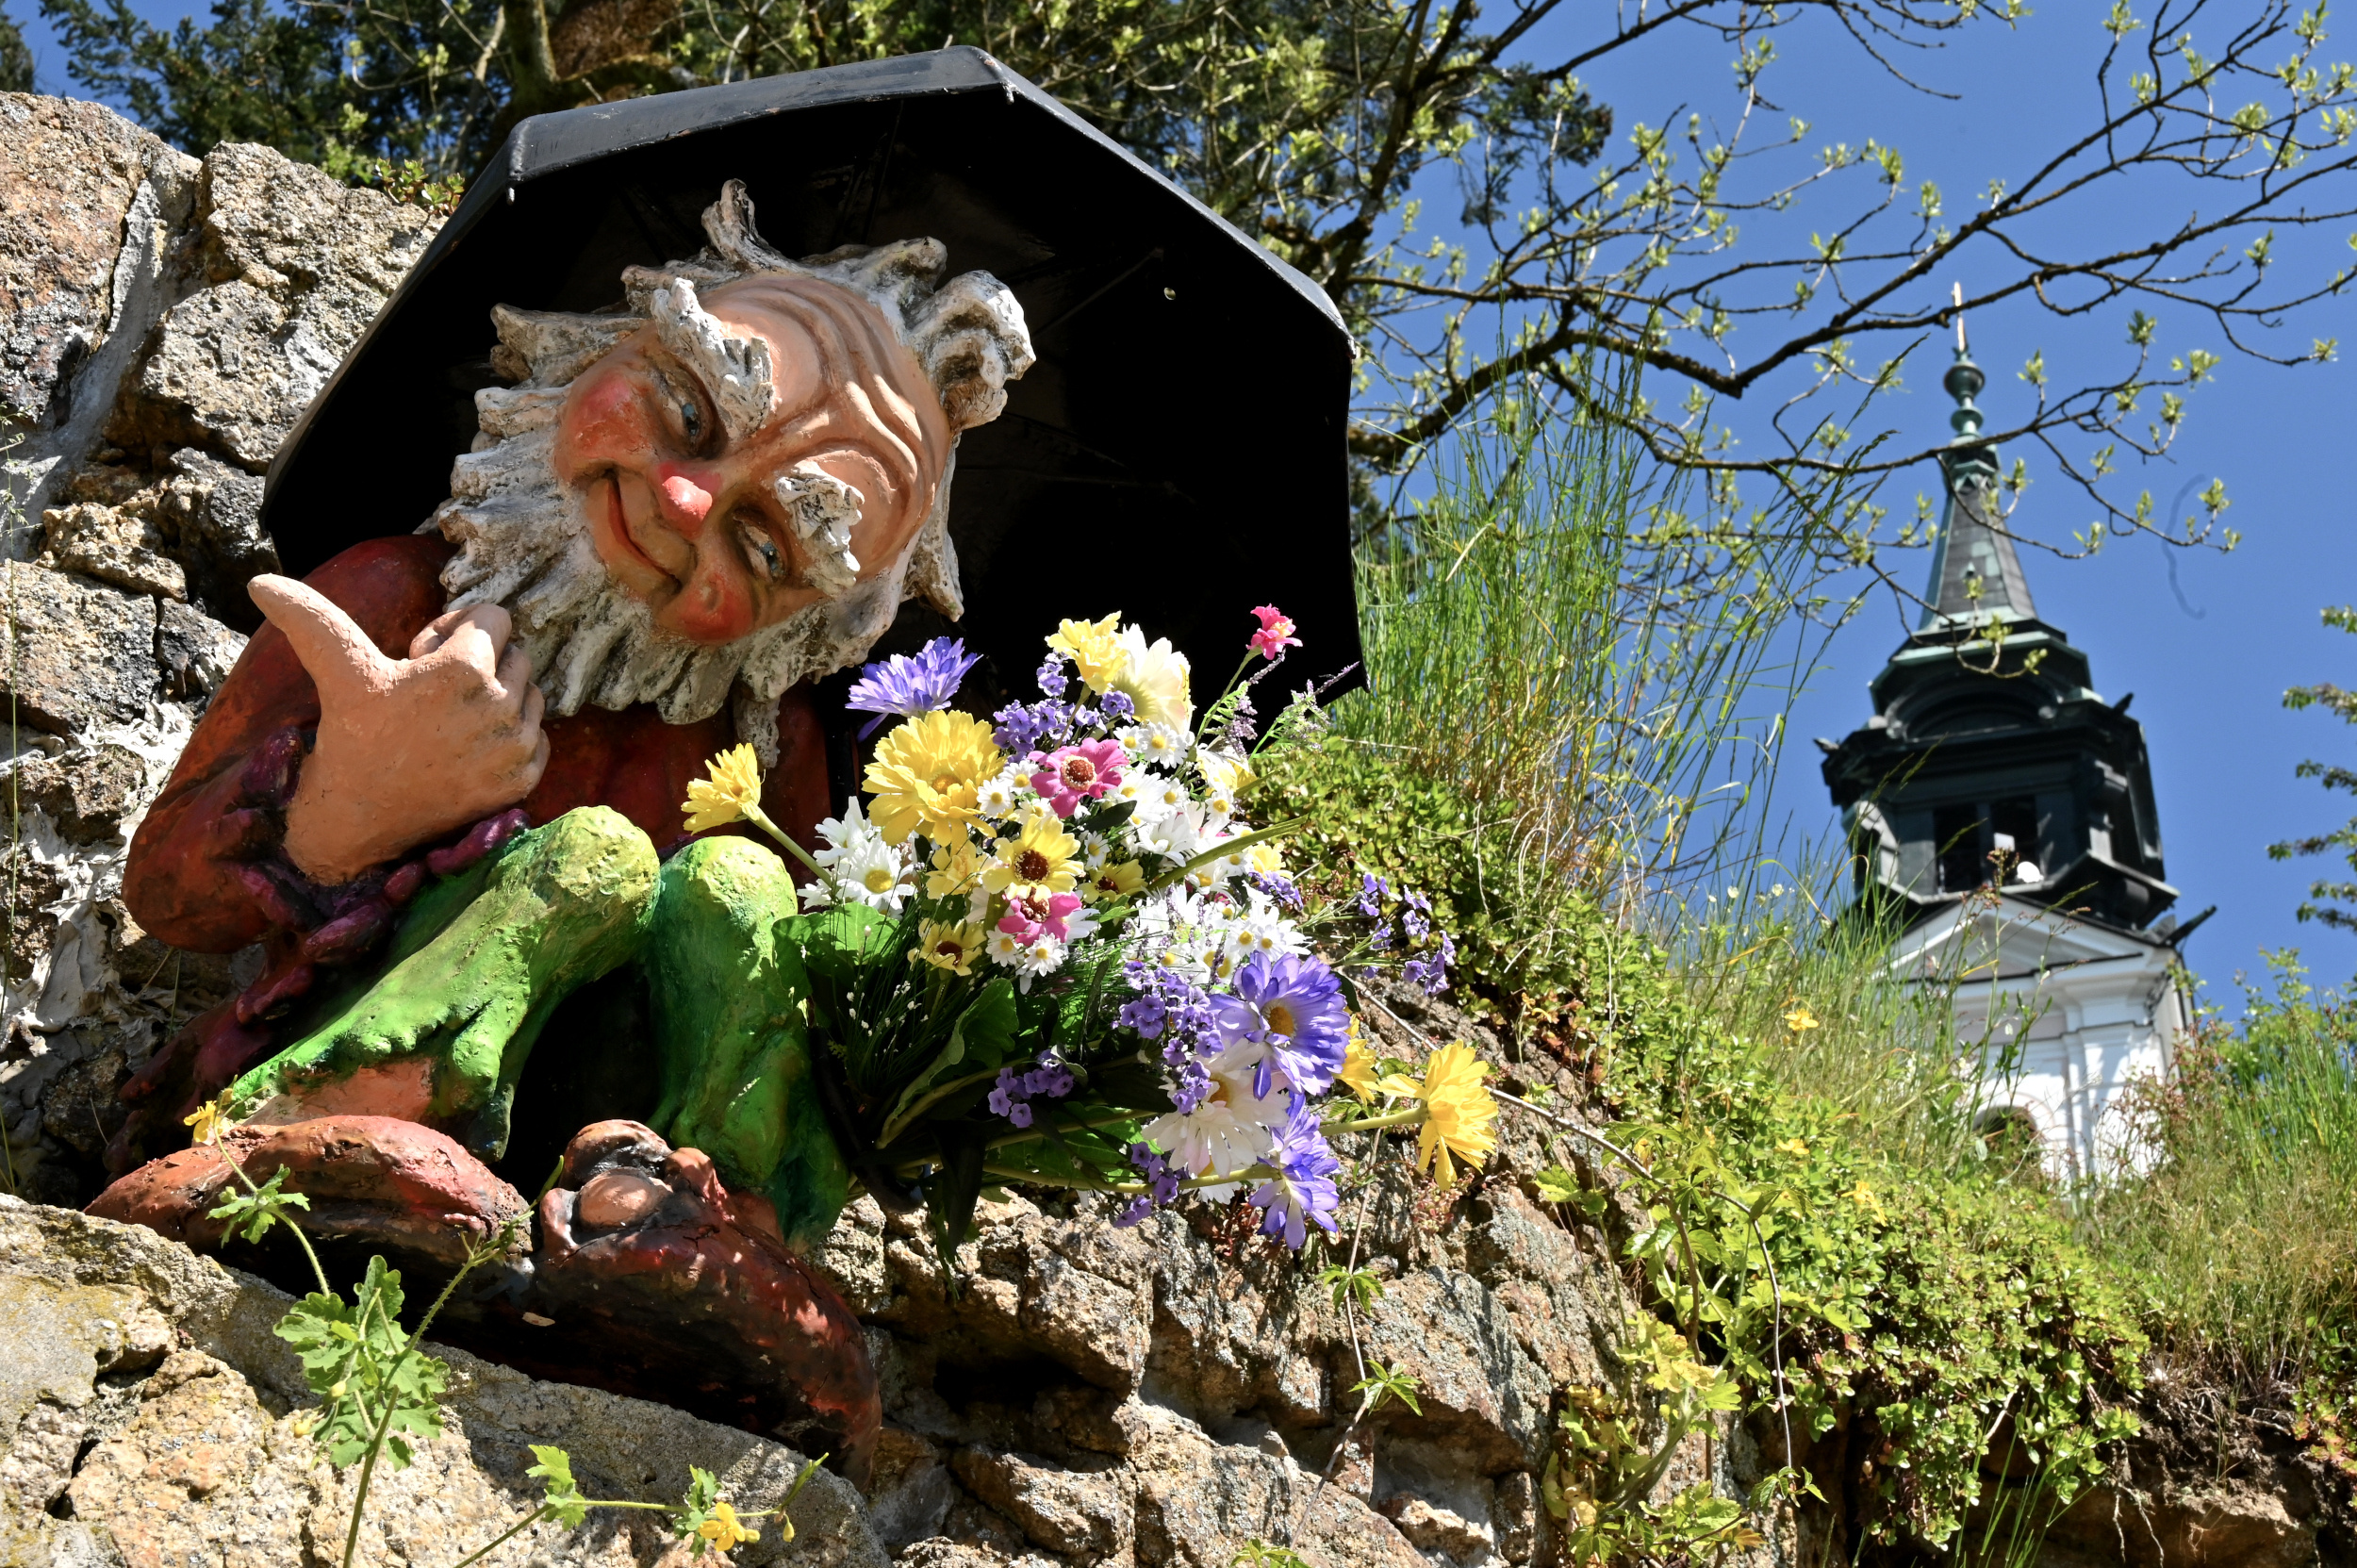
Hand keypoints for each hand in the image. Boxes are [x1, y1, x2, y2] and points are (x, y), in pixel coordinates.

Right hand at [252, 575, 548, 884]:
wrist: (358, 820)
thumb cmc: (349, 737)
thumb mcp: (338, 670)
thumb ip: (310, 619)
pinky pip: (539, 737)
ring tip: (450, 720)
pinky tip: (468, 750)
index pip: (497, 616)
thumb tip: (258, 582)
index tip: (424, 659)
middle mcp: (498, 707)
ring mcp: (514, 748)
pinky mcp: (523, 781)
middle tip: (433, 694)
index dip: (458, 631)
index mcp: (463, 670)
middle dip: (481, 664)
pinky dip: (512, 738)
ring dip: (498, 699)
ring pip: (530, 694)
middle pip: (516, 654)